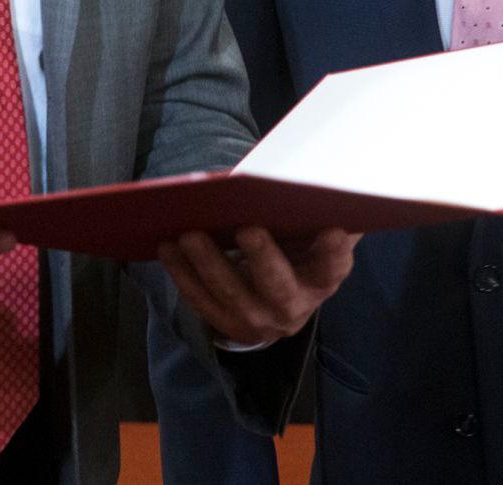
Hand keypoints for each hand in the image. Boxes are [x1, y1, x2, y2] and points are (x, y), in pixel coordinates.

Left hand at [159, 226, 357, 346]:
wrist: (279, 300)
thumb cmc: (295, 249)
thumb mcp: (310, 233)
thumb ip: (313, 212)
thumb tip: (311, 178)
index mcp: (323, 278)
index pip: (334, 266)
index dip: (334, 251)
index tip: (332, 230)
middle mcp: (295, 306)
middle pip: (279, 285)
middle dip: (263, 257)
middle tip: (247, 228)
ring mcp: (259, 320)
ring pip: (232, 294)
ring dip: (209, 264)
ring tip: (189, 233)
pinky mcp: (228, 325)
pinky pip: (201, 300)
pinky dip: (183, 274)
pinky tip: (168, 247)